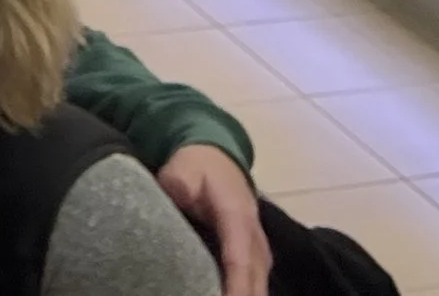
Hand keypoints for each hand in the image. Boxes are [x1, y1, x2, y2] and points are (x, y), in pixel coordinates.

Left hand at [157, 144, 269, 295]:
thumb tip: (179, 193)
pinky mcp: (256, 254)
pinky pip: (255, 280)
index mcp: (236, 217)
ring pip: (258, 283)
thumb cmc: (197, 166)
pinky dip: (246, 291)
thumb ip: (180, 184)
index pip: (239, 260)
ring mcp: (259, 247)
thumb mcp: (182, 169)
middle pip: (254, 279)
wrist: (216, 157)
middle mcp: (254, 236)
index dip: (235, 288)